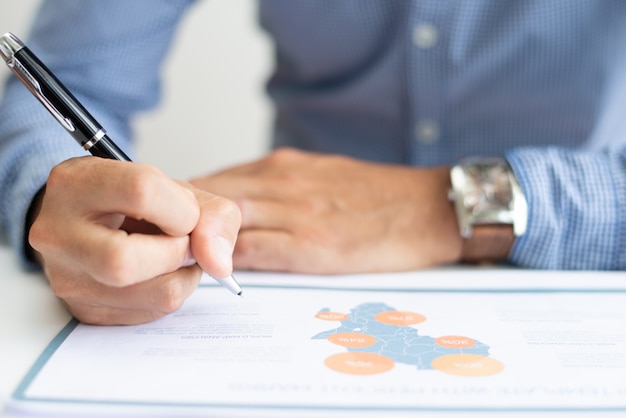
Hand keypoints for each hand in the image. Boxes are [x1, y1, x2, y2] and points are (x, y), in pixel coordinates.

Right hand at [28, 157, 240, 324]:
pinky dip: (171, 292)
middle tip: (183, 240)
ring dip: (184, 275)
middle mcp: (57, 232)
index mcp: (77, 183)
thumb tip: (219, 263)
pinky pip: (152, 313)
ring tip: (176, 256)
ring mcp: (66, 277)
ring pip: (152, 293)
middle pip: (126, 260)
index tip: (187, 213)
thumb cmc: (134, 202)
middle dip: (177, 252)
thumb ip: (212, 214)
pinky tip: (160, 273)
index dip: (182, 208)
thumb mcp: (176, 190)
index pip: (142, 192)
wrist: (95, 223)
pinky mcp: (84, 309)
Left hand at [190, 148, 462, 273]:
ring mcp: (296, 214)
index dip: (181, 201)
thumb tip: (241, 206)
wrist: (428, 207)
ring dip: (194, 241)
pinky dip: (226, 261)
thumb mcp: (320, 175)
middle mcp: (282, 184)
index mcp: (283, 166)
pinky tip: (211, 272)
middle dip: (177, 219)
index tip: (163, 219)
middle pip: (207, 197)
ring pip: (223, 223)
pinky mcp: (312, 246)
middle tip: (153, 239)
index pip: (214, 180)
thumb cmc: (376, 195)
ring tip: (171, 258)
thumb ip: (279, 188)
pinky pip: (254, 252)